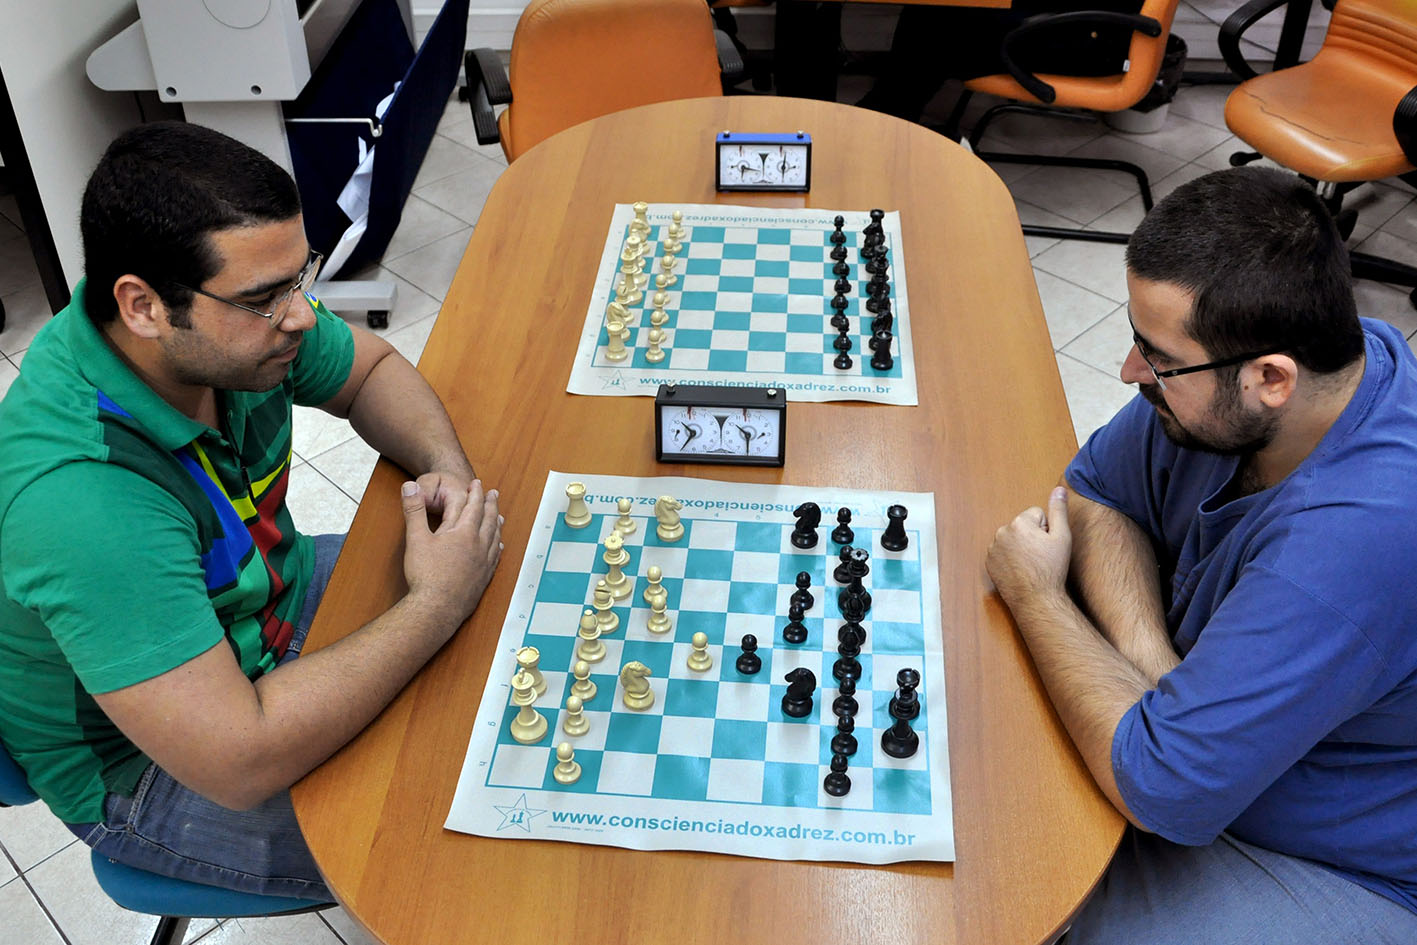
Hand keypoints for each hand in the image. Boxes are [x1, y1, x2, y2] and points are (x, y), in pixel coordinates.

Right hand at [400, 478, 502, 628]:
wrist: (436, 609)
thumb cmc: (425, 576)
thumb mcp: (416, 539)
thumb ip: (414, 510)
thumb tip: (409, 486)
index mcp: (463, 533)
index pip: (473, 506)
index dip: (476, 493)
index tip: (478, 483)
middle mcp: (478, 546)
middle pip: (489, 519)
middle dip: (491, 504)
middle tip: (494, 493)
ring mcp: (484, 563)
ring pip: (495, 537)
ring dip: (497, 523)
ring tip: (499, 515)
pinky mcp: (484, 578)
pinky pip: (495, 557)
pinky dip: (498, 546)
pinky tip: (498, 546)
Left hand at [986, 487, 1071, 604]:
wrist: (1035, 599)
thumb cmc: (1051, 569)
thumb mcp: (1062, 537)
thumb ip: (1058, 510)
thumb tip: (1059, 489)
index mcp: (1019, 522)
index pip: (1036, 514)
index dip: (1046, 529)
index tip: (1047, 545)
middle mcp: (1002, 531)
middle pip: (1023, 526)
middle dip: (1032, 536)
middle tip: (1040, 556)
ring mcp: (993, 548)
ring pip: (1012, 539)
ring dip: (1020, 546)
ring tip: (1030, 564)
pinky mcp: (988, 562)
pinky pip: (1002, 552)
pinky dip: (1009, 558)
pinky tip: (1019, 570)